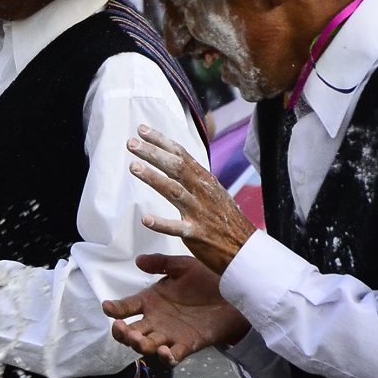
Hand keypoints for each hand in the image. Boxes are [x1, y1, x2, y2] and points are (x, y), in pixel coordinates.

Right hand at [103, 254, 249, 365]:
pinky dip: (166, 357)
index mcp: (150, 301)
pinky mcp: (187, 345)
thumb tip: (139, 261)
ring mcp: (170, 334)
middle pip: (131, 331)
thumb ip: (161, 263)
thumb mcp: (183, 266)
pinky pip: (172, 356)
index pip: (126, 307)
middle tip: (121, 328)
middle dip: (122, 333)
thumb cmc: (207, 278)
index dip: (114, 308)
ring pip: (147, 345)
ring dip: (139, 345)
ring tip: (138, 340)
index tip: (107, 307)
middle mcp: (155, 320)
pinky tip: (163, 351)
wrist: (235, 294)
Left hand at [127, 125, 256, 271]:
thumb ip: (193, 176)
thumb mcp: (212, 191)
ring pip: (174, 191)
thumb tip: (175, 158)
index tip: (142, 130)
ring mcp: (199, 212)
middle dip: (153, 153)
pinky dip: (162, 223)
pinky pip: (176, 228)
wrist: (245, 248)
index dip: (162, 141)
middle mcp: (201, 192)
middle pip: (176, 167)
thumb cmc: (224, 219)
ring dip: (154, 178)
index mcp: (204, 180)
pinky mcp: (196, 234)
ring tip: (134, 167)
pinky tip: (145, 219)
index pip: (182, 155)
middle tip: (131, 143)